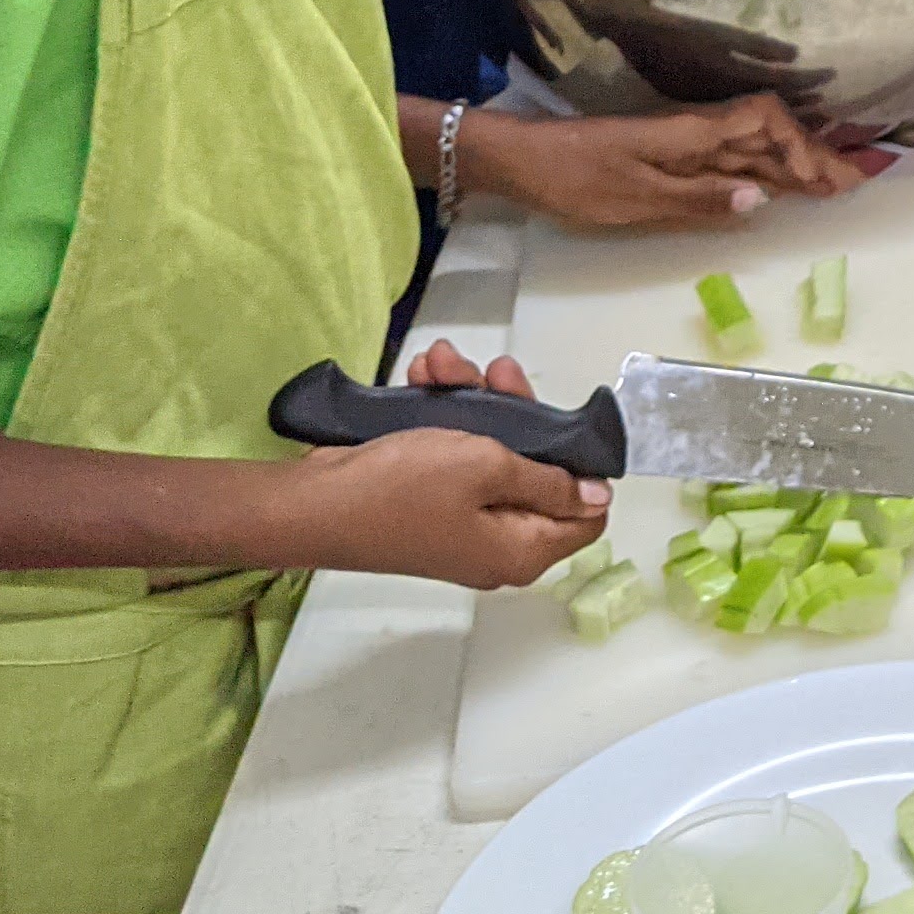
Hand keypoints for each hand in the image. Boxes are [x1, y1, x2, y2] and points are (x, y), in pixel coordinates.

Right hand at [283, 338, 605, 588]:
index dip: (585, 467)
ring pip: (493, 447)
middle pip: (539, 468)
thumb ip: (549, 479)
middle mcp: (497, 541)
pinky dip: (443, 412)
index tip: (567, 421)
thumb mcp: (488, 469)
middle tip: (497, 372)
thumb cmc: (402, 488)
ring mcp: (461, 520)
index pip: (586, 515)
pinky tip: (423, 377)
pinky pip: (455, 450)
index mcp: (522, 549)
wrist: (315, 502)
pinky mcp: (430, 498)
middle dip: (518, 409)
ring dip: (471, 398)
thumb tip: (597, 495)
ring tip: (442, 363)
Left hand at [465, 98, 854, 228]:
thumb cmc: (574, 178)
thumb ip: (699, 198)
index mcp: (692, 133)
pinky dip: (764, 173)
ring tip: (831, 191)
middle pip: (769, 134)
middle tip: (853, 187)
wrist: (522, 160)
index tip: (819, 181)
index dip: (799, 144)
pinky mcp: (671, 158)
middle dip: (813, 157)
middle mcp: (696, 131)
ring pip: (754, 148)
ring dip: (795, 165)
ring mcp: (685, 144)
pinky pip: (731, 161)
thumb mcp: (634, 197)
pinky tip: (779, 192)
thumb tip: (761, 197)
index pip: (764, 121)